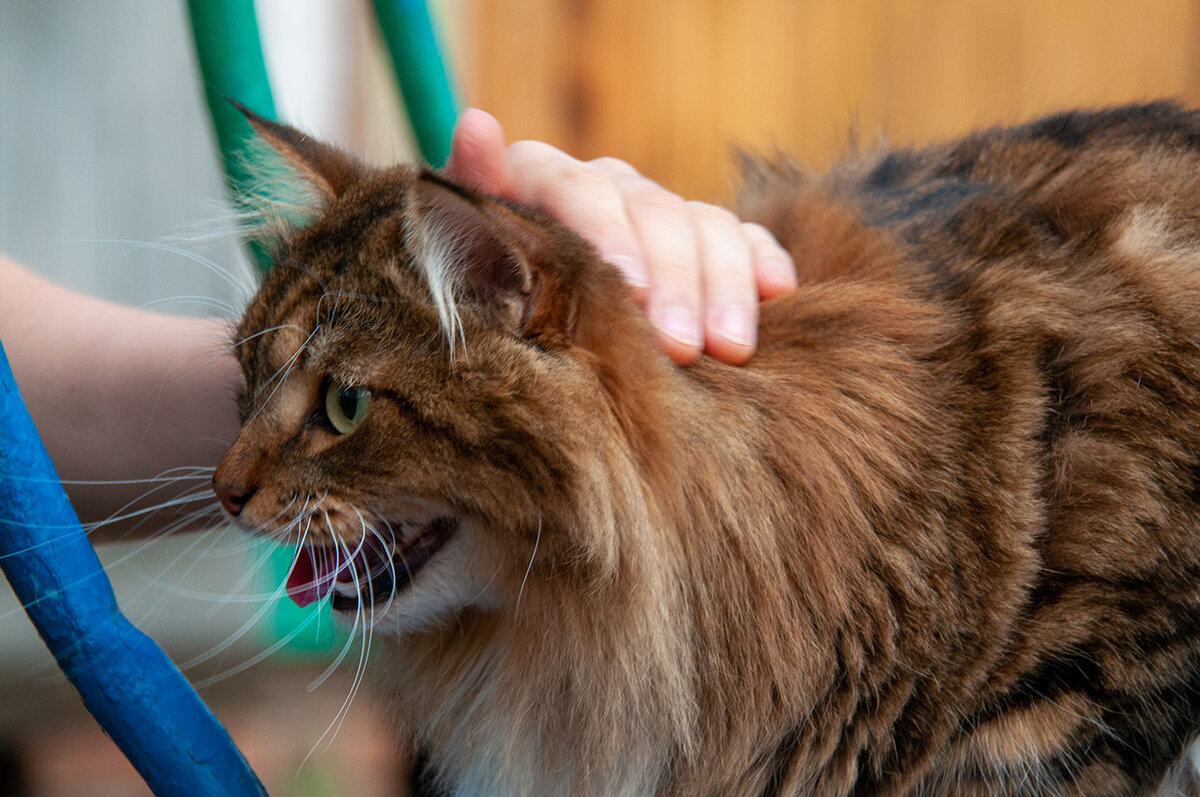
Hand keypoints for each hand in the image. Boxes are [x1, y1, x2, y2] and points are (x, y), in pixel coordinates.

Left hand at [445, 108, 795, 364]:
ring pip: (707, 225)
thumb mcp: (469, 250)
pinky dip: (764, 264)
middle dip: (675, 282)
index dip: (610, 237)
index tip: (633, 294)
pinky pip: (747, 238)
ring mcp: (660, 211)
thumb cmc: (488, 284)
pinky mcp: (704, 239)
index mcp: (545, 179)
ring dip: (723, 287)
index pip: (580, 189)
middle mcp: (608, 186)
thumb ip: (476, 194)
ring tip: (730, 351)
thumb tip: (477, 124)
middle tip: (682, 349)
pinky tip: (780, 294)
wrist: (529, 312)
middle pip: (655, 213)